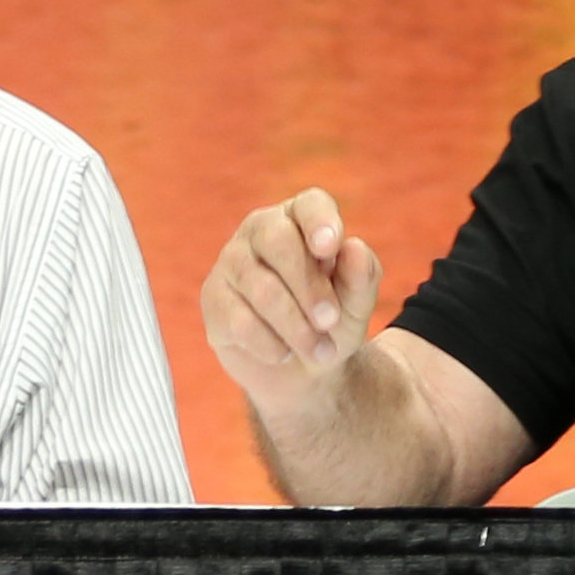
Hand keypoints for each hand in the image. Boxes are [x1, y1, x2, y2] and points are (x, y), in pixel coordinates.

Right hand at [207, 190, 392, 434]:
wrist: (301, 369)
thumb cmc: (331, 323)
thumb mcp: (356, 305)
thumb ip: (361, 277)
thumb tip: (355, 249)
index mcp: (301, 220)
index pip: (309, 205)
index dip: (319, 221)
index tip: (330, 247)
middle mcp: (261, 230)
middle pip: (278, 241)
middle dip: (309, 286)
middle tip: (330, 321)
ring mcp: (231, 261)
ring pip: (262, 288)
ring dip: (297, 327)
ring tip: (321, 350)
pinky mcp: (213, 298)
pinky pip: (240, 321)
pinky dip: (270, 344)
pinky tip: (284, 353)